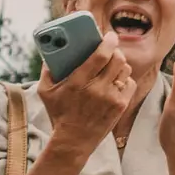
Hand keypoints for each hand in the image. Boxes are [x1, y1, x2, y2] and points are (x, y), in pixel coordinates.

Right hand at [38, 33, 135, 151]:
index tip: (110, 35)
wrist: (74, 140)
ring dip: (120, 64)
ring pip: (125, 70)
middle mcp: (97, 89)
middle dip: (115, 51)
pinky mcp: (121, 105)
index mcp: (78, 82)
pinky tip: (116, 80)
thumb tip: (51, 49)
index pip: (100, 56)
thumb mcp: (45, 91)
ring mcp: (111, 98)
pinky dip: (124, 79)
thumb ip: (48, 70)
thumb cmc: (58, 113)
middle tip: (111, 49)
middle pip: (117, 60)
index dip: (108, 42)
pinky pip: (130, 83)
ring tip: (113, 64)